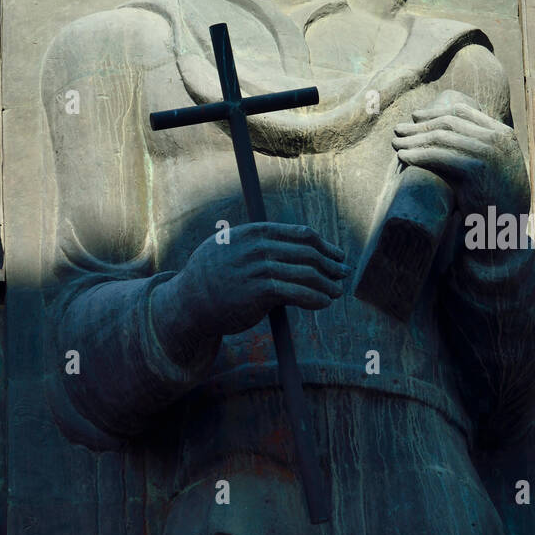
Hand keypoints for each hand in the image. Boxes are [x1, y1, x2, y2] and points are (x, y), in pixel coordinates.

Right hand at [152, 222, 346, 364]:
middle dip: (331, 264)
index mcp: (256, 231)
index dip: (325, 246)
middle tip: (343, 273)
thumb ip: (262, 246)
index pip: (301, 235)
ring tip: (336, 291)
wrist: (190, 301)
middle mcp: (259, 246)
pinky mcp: (260, 291)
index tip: (337, 255)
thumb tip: (298, 251)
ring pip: (306, 273)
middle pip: (308, 252)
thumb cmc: (215, 276)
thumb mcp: (235, 249)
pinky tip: (324, 302)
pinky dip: (315, 297)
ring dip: (327, 283)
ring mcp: (259, 267)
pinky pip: (297, 293)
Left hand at [391, 90, 529, 226]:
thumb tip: (437, 129)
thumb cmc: (494, 201)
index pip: (462, 112)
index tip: (415, 117)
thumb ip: (474, 146)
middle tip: (398, 130)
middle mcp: (498, 139)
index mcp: (503, 134)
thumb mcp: (491, 166)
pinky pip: (438, 156)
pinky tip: (403, 157)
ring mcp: (488, 153)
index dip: (434, 113)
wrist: (506, 231)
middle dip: (420, 125)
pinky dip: (417, 154)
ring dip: (413, 139)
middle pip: (449, 122)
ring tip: (395, 143)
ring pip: (441, 137)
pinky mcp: (475, 170)